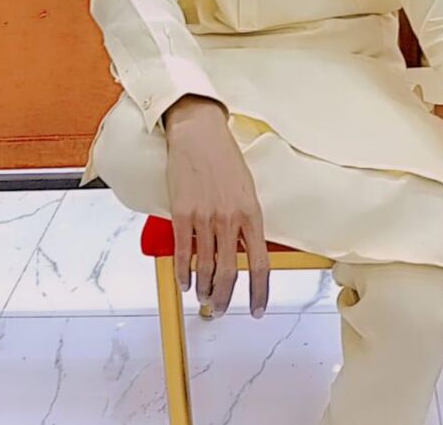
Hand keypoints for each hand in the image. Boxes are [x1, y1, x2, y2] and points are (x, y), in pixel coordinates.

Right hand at [164, 95, 269, 318]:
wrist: (199, 134)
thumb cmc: (224, 158)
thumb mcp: (247, 189)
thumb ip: (248, 220)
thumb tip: (246, 249)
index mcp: (251, 213)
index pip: (261, 264)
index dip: (260, 292)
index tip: (258, 308)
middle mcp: (230, 219)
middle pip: (231, 273)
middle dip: (227, 298)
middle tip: (223, 308)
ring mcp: (205, 218)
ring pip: (207, 269)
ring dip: (206, 290)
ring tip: (205, 298)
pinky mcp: (182, 214)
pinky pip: (184, 254)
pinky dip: (184, 274)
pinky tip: (186, 283)